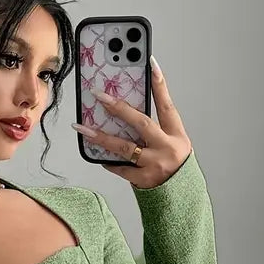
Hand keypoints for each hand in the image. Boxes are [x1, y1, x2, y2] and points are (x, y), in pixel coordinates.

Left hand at [72, 57, 192, 189]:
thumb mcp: (174, 145)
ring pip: (124, 147)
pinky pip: (121, 167)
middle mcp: (167, 147)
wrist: (181, 199)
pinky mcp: (144, 180)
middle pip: (141, 122)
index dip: (160, 85)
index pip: (167, 105)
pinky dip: (109, 162)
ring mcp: (155, 164)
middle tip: (100, 96)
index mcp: (177, 135)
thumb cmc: (175, 168)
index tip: (150, 64)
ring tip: (82, 128)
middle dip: (119, 108)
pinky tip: (98, 156)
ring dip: (100, 137)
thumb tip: (126, 114)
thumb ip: (156, 131)